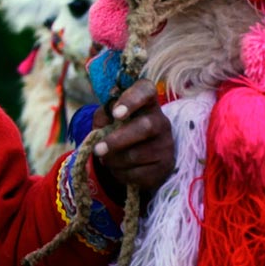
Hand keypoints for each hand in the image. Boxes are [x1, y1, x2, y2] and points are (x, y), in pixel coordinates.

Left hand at [91, 79, 174, 193]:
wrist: (136, 157)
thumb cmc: (118, 130)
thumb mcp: (107, 119)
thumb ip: (103, 115)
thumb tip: (105, 118)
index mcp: (146, 102)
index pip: (145, 91)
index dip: (131, 100)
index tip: (116, 113)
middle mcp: (161, 121)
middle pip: (145, 127)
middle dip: (117, 140)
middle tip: (97, 150)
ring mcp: (166, 144)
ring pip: (138, 154)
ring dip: (114, 160)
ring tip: (106, 159)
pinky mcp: (166, 166)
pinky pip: (140, 174)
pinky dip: (122, 173)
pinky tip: (118, 169)